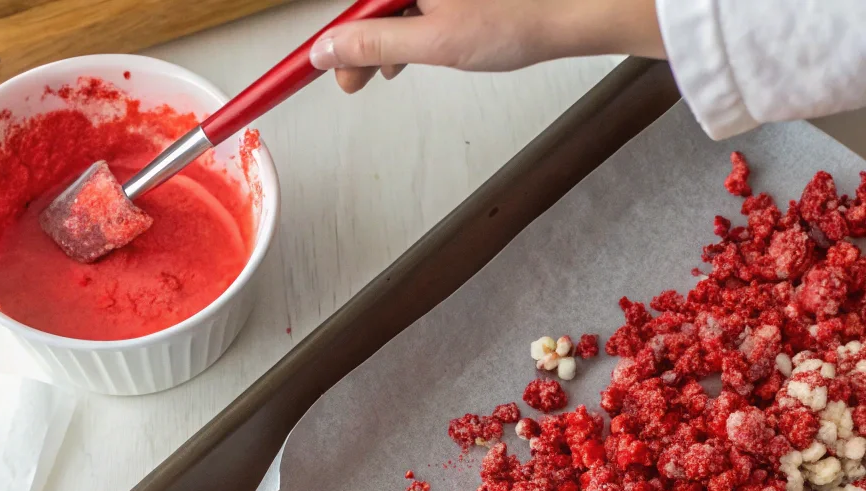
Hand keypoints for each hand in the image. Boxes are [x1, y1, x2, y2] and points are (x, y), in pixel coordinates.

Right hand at [309, 0, 664, 93]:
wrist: (572, 9)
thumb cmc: (516, 18)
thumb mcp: (433, 41)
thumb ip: (373, 43)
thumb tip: (327, 51)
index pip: (358, 6)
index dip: (335, 36)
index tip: (318, 63)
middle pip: (374, 2)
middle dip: (361, 38)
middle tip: (354, 81)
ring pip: (395, 2)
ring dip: (387, 36)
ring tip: (389, 70)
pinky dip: (412, 24)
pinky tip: (416, 48)